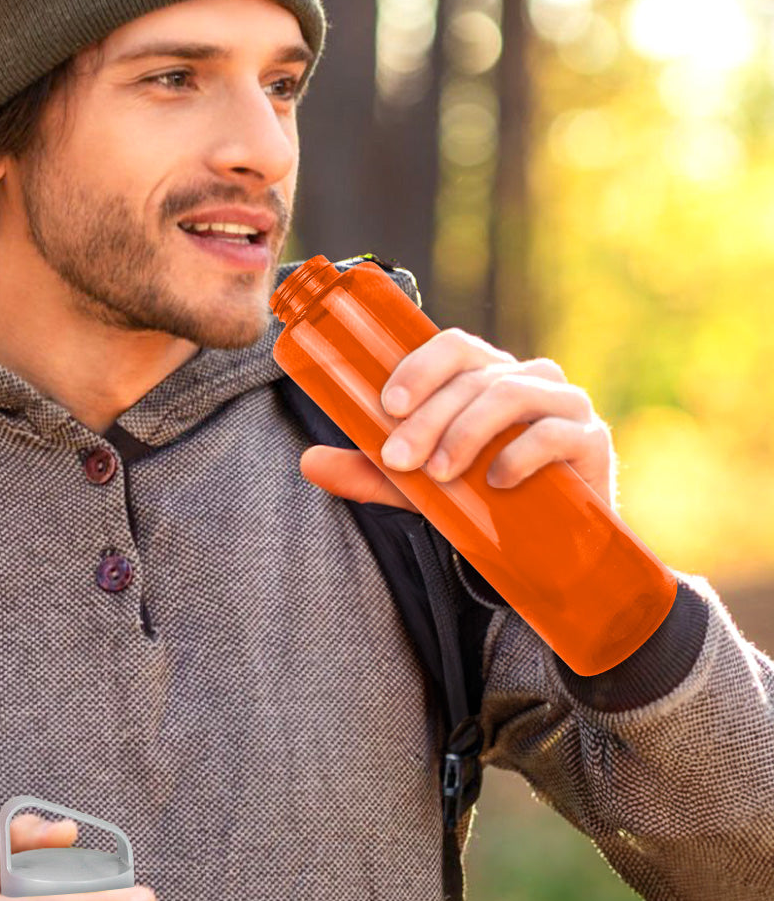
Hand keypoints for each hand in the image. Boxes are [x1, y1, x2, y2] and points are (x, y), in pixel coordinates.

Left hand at [298, 327, 616, 512]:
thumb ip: (369, 472)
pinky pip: (555, 434)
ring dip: (465, 432)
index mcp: (486, 376)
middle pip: (473, 378)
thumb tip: (308, 461)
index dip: (420, 366)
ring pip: (510, 396)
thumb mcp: (417, 488)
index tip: (387, 406)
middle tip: (398, 459)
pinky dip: (520, 453)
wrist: (549, 554)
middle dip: (428, 418)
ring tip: (438, 474)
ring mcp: (565, 406)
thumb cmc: (481, 503)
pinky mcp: (592, 442)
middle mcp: (528, 379)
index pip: (453, 346)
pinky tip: (495, 481)